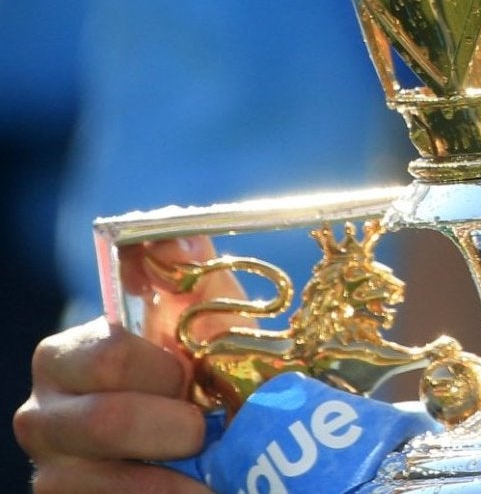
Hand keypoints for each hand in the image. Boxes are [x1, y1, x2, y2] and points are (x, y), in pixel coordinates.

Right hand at [15, 238, 229, 490]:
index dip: (164, 370)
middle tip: (209, 429)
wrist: (213, 439)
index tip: (195, 378)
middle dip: (175, 427)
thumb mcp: (206, 318)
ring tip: (213, 470)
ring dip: (175, 477)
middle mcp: (43, 413)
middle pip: (105, 422)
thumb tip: (181, 235)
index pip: (106, 355)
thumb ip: (192, 274)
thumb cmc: (204, 372)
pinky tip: (199, 490)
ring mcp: (52, 470)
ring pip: (106, 481)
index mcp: (71, 355)